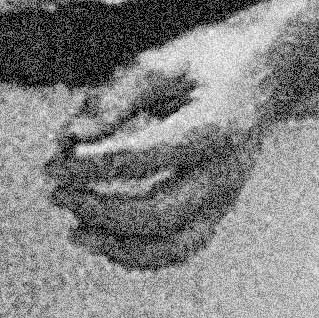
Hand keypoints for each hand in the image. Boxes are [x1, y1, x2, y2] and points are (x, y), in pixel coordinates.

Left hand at [47, 9, 294, 270]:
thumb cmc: (204, 65)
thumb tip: (70, 139)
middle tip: (57, 192)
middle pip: (159, 212)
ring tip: (75, 231)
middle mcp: (226, 172)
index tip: (55, 162)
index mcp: (214, 127)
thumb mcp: (161, 62)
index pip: (144, 158)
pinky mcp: (218, 212)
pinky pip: (180, 250)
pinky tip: (101, 237)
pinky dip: (138, 255)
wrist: (263, 75)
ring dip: (118, 246)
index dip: (92, 165)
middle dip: (99, 208)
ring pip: (173, 246)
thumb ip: (114, 98)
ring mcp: (226, 198)